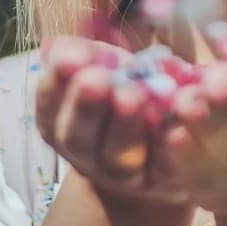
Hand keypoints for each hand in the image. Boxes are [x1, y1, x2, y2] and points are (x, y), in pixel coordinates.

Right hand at [34, 34, 200, 203]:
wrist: (165, 133)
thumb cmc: (124, 87)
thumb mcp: (101, 64)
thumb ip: (80, 55)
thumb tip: (53, 47)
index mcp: (60, 126)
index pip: (49, 108)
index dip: (57, 83)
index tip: (71, 58)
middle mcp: (85, 157)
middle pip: (77, 139)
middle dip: (86, 107)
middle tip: (98, 79)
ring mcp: (123, 175)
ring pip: (118, 158)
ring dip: (124, 126)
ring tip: (135, 94)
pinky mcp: (163, 178)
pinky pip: (165, 164)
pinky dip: (170, 144)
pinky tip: (177, 121)